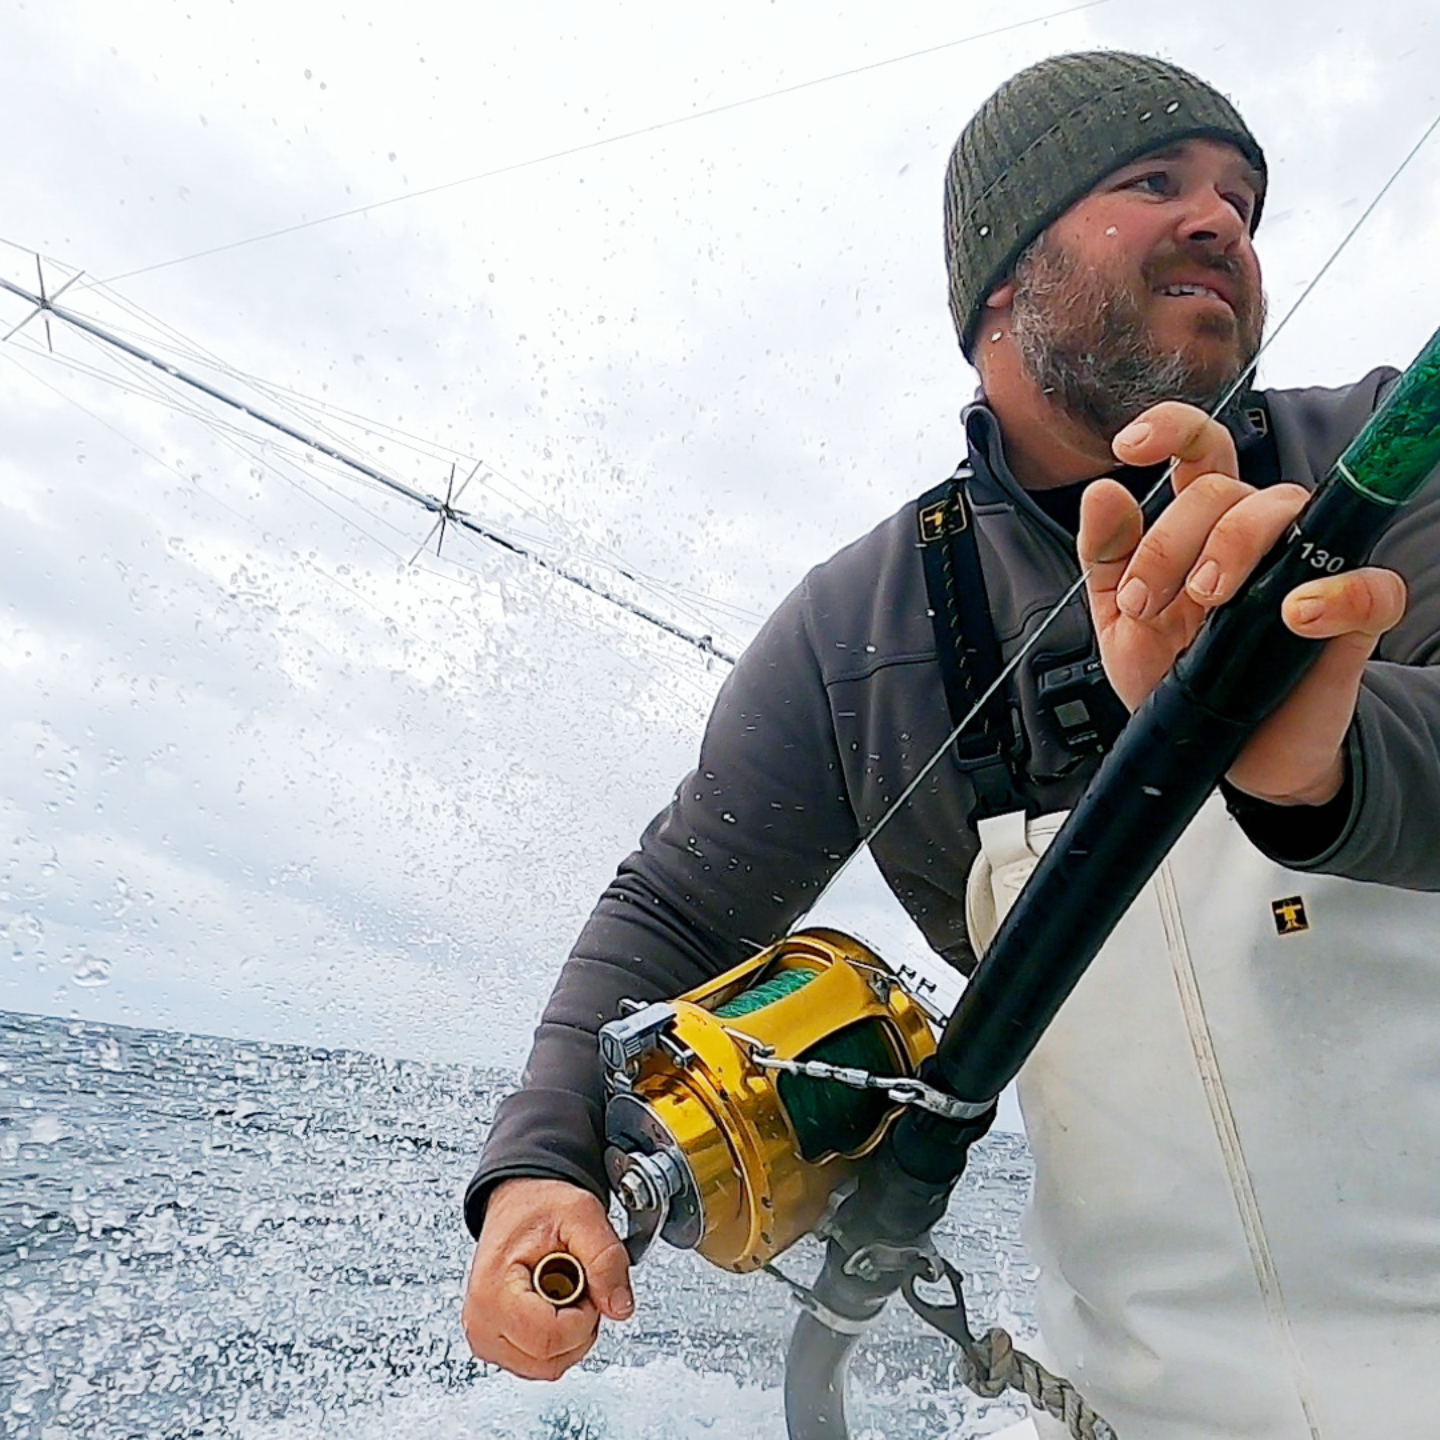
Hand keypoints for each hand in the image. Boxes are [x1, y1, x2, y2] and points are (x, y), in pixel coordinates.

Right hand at [462, 1177, 631, 1380]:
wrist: (518, 1202)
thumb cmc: (539, 1207)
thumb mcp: (582, 1214)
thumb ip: (606, 1258)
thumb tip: (620, 1307)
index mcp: (494, 1291)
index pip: (550, 1339)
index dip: (583, 1315)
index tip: (584, 1283)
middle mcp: (481, 1322)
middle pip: (550, 1361)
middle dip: (579, 1326)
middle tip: (575, 1284)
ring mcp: (485, 1338)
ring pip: (547, 1367)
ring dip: (570, 1335)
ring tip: (564, 1291)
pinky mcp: (494, 1345)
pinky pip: (538, 1363)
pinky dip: (557, 1340)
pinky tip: (554, 1305)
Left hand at [1078, 401, 1407, 805]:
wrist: (1224, 753)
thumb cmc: (1176, 680)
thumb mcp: (1120, 626)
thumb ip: (1105, 560)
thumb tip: (1101, 490)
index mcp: (1199, 529)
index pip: (1199, 451)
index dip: (1171, 428)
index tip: (1129, 445)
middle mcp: (1256, 535)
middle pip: (1222, 488)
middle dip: (1170, 541)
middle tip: (1146, 603)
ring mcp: (1308, 568)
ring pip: (1283, 509)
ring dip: (1234, 546)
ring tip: (1207, 603)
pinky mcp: (1353, 616)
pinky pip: (1370, 583)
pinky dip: (1337, 593)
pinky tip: (1295, 615)